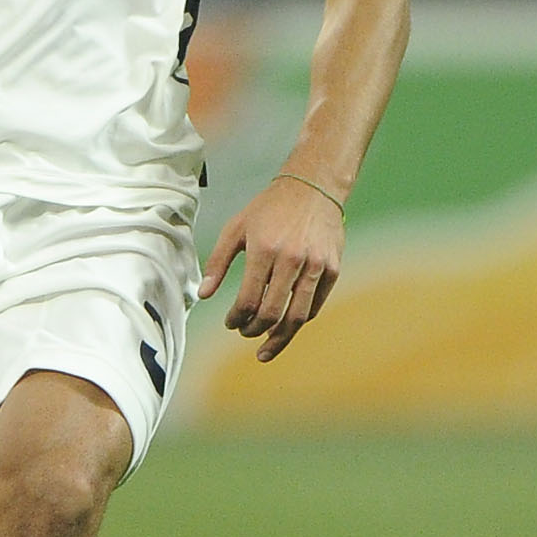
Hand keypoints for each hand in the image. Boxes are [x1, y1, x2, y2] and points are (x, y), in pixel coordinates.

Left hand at [197, 177, 343, 361]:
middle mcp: (292, 260)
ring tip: (265, 349)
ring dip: (279, 338)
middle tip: (244, 333)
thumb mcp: (236, 227)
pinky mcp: (333, 269)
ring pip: (297, 316)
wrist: (314, 186)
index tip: (229, 322)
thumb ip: (217, 261)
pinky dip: (299, 320)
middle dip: (254, 330)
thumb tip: (203, 295)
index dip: (236, 318)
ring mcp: (316, 266)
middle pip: (272, 313)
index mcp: (264, 249)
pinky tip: (286, 326)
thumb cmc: (269, 208)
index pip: (248, 300)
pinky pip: (314, 305)